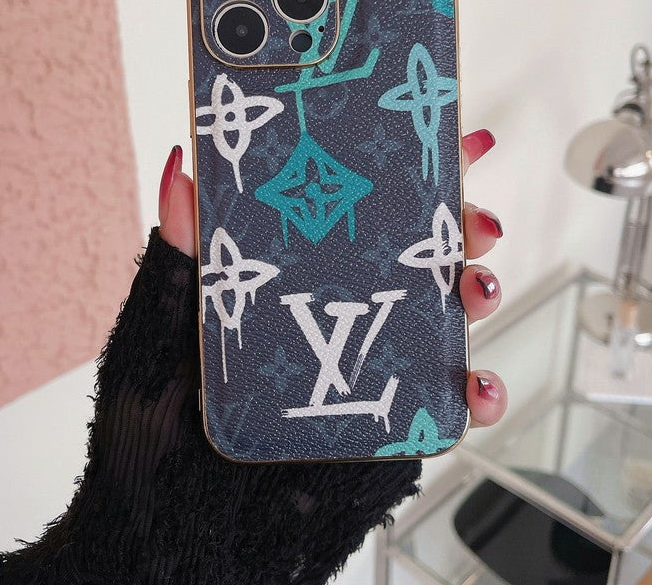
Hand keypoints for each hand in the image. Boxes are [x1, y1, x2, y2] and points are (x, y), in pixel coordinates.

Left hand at [159, 129, 506, 431]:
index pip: (368, 202)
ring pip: (450, 312)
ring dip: (480, 292)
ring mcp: (375, 354)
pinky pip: (450, 398)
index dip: (417, 166)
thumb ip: (185, 251)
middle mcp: (348, 303)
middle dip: (463, 225)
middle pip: (423, 249)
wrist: (181, 510)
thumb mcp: (170, 319)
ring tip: (476, 290)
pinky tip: (475, 389)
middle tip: (473, 223)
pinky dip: (479, 391)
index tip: (455, 140)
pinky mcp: (391, 411)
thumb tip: (182, 170)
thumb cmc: (172, 410)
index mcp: (306, 268)